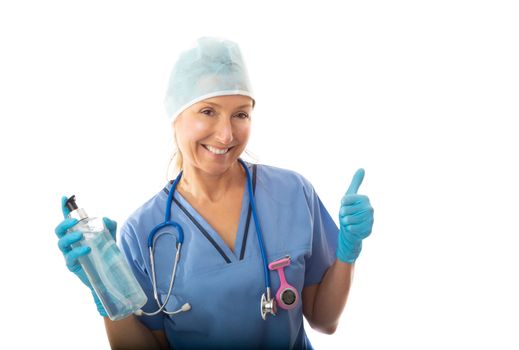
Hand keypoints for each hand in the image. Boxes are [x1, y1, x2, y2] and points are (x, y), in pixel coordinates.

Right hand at [54, 195, 116, 315]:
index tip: (64, 198)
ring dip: (69, 236)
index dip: (64, 208)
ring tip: (81, 234)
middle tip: (75, 220)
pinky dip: (77, 251)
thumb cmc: (106, 254)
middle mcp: (71, 243)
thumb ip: (110, 226)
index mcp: (77, 233)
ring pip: (61, 243)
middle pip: (59, 230)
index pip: (68, 219)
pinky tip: (88, 248)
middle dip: (64, 223)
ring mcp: (70, 254)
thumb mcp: (111, 237)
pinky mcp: (73, 265)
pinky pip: (70, 257)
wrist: (110, 275)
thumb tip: (105, 219)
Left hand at [337, 169, 373, 263]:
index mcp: (364, 198)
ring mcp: (370, 220)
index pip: (344, 200)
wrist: (352, 229)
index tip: (346, 206)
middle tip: (348, 216)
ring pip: (348, 220)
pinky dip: (349, 229)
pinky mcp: (368, 230)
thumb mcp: (350, 195)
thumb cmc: (350, 211)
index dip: (342, 204)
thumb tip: (362, 168)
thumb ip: (355, 182)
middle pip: (345, 210)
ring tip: (350, 222)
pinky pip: (351, 228)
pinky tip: (352, 228)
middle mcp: (369, 208)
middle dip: (343, 214)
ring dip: (345, 222)